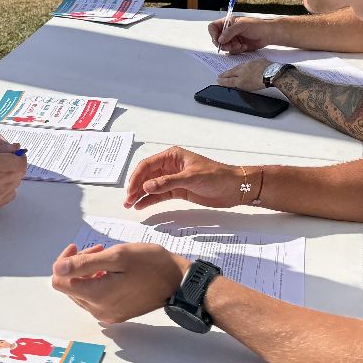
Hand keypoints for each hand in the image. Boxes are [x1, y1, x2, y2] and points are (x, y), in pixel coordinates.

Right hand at [0, 147, 25, 215]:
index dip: (18, 157)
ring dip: (9, 178)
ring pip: (14, 186)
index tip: (13, 155)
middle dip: (14, 167)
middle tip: (1, 163)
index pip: (20, 162)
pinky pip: (8, 196)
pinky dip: (5, 190)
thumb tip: (15, 148)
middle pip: (19, 174)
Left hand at [51, 242, 185, 323]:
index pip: (59, 281)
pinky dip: (98, 282)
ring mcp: (107, 314)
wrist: (178, 283)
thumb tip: (58, 268)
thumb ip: (84, 263)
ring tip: (107, 258)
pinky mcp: (116, 314)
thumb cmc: (151, 264)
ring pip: (82, 292)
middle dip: (79, 265)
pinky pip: (95, 298)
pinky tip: (113, 271)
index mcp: (96, 296)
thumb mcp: (118, 256)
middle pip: (70, 286)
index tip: (79, 247)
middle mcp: (98, 310)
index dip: (64, 261)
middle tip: (99, 250)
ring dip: (88, 273)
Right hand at [124, 146, 243, 208]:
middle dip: (136, 187)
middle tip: (127, 200)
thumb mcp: (191, 178)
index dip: (137, 177)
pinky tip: (141, 205)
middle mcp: (170, 166)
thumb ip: (167, 182)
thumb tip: (146, 186)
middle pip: (147, 176)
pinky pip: (160, 194)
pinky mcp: (179, 190)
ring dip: (141, 194)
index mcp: (172, 156)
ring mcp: (174, 179)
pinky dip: (150, 200)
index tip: (131, 190)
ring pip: (152, 186)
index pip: (148, 165)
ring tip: (130, 205)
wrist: (234, 188)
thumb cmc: (216, 176)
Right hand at [208, 13, 283, 53]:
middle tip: (231, 46)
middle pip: (217, 39)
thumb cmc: (258, 26)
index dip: (213, 34)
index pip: (213, 27)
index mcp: (228, 22)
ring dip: (231, 48)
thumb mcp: (242, 26)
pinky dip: (237, 50)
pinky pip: (232, 51)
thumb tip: (220, 39)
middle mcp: (229, 31)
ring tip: (240, 46)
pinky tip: (244, 47)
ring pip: (224, 46)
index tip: (218, 40)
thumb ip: (229, 32)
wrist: (269, 34)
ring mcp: (233, 38)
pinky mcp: (237, 45)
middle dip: (223, 44)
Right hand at [216, 57, 267, 92]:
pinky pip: (253, 63)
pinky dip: (249, 66)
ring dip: (237, 69)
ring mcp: (253, 64)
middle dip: (228, 73)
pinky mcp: (261, 62)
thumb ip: (232, 82)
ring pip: (242, 66)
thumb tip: (224, 81)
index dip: (223, 79)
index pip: (229, 77)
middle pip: (234, 70)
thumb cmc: (259, 80)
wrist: (272, 74)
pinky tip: (250, 68)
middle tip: (222, 74)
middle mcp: (245, 67)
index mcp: (240, 73)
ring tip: (235, 71)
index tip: (219, 79)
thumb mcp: (243, 84)